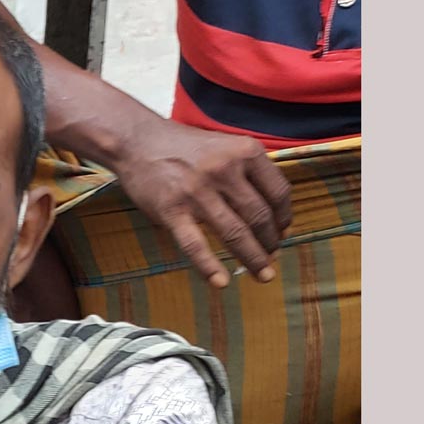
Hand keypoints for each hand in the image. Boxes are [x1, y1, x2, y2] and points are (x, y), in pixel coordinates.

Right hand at [111, 117, 292, 288]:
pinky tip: (221, 282)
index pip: (278, 192)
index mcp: (244, 152)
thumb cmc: (184, 147)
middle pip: (259, 217)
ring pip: (235, 233)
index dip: (284, 218)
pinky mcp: (172, 210)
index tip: (283, 232)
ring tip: (262, 274)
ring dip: (252, 259)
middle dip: (271, 243)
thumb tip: (271, 210)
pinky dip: (209, 266)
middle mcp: (225, 170)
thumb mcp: (226, 146)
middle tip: (272, 258)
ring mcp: (198, 191)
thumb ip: (248, 170)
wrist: (138, 141)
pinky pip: (195, 244)